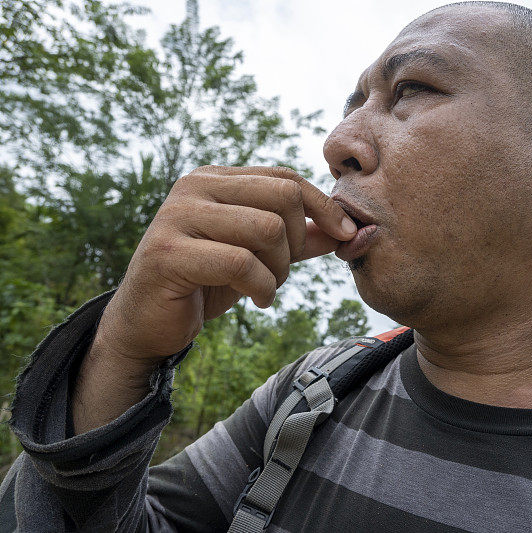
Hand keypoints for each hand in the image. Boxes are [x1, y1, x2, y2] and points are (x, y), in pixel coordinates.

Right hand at [92, 165, 356, 367]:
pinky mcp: (169, 253)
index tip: (347, 234)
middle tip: (281, 272)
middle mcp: (194, 187)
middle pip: (283, 197)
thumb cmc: (205, 284)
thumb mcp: (259, 256)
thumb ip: (298, 239)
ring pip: (268, 229)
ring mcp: (177, 216)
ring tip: (265, 286)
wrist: (147, 324)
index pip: (286, 178)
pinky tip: (256, 300)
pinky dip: (262, 287)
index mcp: (216, 179)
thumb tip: (347, 230)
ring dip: (279, 269)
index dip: (324, 207)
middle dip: (297, 242)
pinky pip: (242, 263)